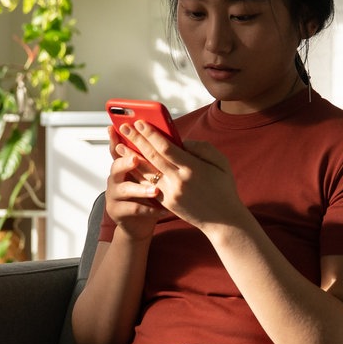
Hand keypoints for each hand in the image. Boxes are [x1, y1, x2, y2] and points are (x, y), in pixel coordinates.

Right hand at [104, 126, 165, 237]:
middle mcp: (115, 178)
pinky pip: (133, 209)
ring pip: (125, 189)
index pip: (118, 149)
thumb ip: (154, 159)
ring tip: (155, 191)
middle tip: (135, 159)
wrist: (140, 222)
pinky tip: (162, 210)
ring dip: (141, 189)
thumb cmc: (150, 193)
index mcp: (123, 165)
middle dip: (126, 162)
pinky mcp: (117, 211)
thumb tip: (170, 139)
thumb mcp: (151, 174)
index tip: (116, 128)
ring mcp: (114, 195)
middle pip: (116, 166)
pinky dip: (148, 209)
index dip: (115, 138)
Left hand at [116, 121, 245, 230]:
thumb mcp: (221, 163)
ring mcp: (170, 193)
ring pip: (146, 171)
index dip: (151, 134)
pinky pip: (148, 185)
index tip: (140, 122)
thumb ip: (202, 148)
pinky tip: (129, 164)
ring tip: (119, 144)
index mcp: (192, 168)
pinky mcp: (166, 203)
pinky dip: (137, 173)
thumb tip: (181, 141)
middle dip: (136, 140)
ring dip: (131, 157)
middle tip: (124, 127)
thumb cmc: (224, 188)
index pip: (166, 147)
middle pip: (152, 156)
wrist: (223, 221)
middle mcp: (178, 181)